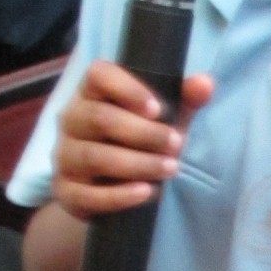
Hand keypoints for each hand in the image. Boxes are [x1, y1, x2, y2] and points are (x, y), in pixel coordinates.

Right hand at [53, 62, 215, 219]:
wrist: (112, 189)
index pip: (98, 75)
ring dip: (137, 164)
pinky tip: (146, 193)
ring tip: (171, 169)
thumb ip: (184, 101)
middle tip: (177, 144)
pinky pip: (87, 195)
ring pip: (95, 157)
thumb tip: (205, 84)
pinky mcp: (66, 192)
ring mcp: (64, 156)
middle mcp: (71, 120)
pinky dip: (119, 196)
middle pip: (99, 118)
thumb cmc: (139, 143)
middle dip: (143, 133)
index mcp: (92, 93)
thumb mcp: (165, 120)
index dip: (126, 88)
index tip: (158, 109)